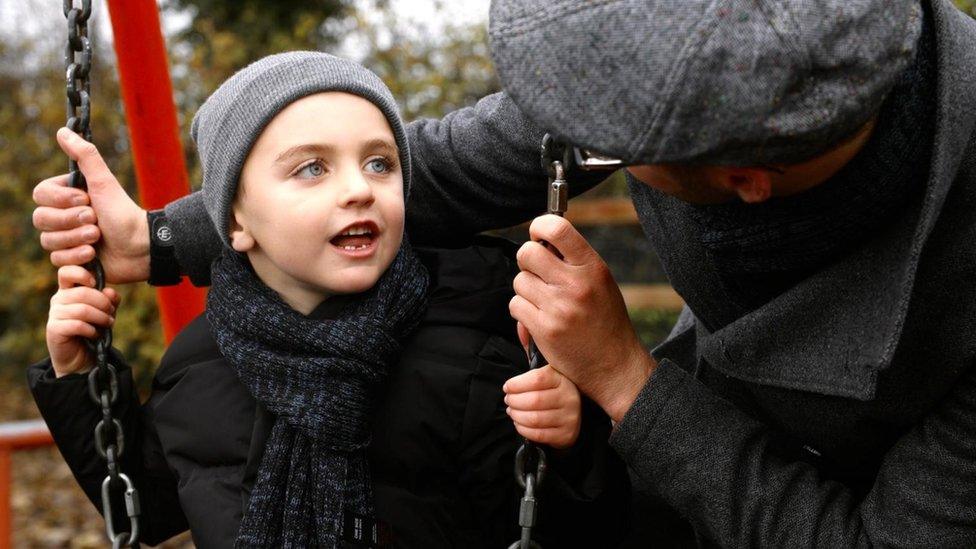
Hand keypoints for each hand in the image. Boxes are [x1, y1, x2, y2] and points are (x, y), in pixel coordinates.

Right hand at [32, 128, 149, 282]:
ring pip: (48, 242)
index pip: (40, 195)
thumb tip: (63, 131)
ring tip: (97, 238)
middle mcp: (63, 217)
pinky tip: (93, 256)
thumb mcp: (104, 182)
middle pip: (41, 219)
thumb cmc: (123, 213)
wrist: (141, 247)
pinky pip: (57, 262)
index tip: (87, 200)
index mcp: (67, 197)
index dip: (61, 200)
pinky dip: (76, 258)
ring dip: (75, 239)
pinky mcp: (73, 260)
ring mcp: (67, 239)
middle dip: (71, 221)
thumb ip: (85, 156)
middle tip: (96, 221)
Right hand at [46, 266, 120, 377]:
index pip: (66, 270)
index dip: (81, 272)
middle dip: (103, 303)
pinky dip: (92, 330)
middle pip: (82, 292)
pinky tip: (96, 334)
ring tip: (108, 323)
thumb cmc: (94, 328)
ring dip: (101, 317)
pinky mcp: (53, 329)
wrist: (81, 356)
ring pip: (82, 309)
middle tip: (111, 312)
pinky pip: (77, 325)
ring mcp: (54, 313)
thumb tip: (109, 291)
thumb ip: (110, 299)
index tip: (95, 281)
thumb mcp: (106, 311)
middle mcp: (58, 298)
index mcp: (69, 289)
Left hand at [503, 365, 581, 448]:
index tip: (507, 387)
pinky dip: (523, 429)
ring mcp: (569, 418)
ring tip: (512, 412)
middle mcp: (569, 398)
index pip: (537, 379)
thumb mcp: (548, 376)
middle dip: (514, 401)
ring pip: (534, 419)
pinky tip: (518, 423)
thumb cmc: (553, 391)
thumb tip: (510, 384)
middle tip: (508, 400)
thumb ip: (532, 376)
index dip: (517, 384)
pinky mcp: (566, 434)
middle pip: (534, 400)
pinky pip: (539, 435)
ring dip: (517, 416)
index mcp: (562, 379)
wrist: (574, 411)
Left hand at [509, 214, 656, 421]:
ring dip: (526, 290)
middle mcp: (575, 284)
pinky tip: (539, 319)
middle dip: (527, 261)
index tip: (538, 234)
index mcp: (592, 267)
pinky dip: (523, 311)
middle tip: (537, 272)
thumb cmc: (605, 320)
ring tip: (544, 301)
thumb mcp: (600, 282)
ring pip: (519, 282)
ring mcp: (558, 307)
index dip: (539, 226)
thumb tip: (540, 240)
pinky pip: (516, 305)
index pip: (558, 229)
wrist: (613, 365)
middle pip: (527, 253)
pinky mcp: (544, 329)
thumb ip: (574, 261)